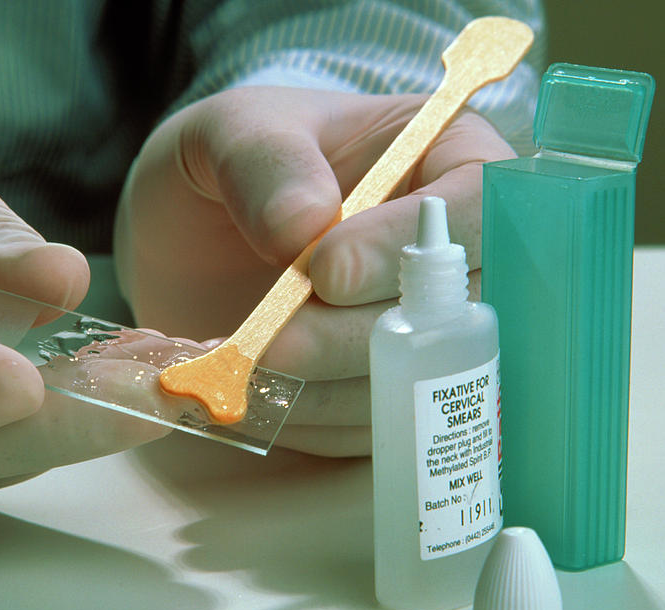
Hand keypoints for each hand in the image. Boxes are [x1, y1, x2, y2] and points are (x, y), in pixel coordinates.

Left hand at [115, 86, 513, 455]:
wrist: (190, 235)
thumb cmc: (228, 161)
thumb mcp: (233, 130)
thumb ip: (266, 162)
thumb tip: (306, 223)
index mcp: (443, 158)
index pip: (474, 204)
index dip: (407, 247)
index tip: (324, 271)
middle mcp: (454, 250)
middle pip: (459, 309)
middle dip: (362, 334)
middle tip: (277, 343)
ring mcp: (428, 326)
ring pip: (419, 380)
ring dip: (333, 389)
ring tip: (252, 370)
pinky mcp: (391, 384)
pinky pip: (378, 423)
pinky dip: (318, 422)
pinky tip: (261, 399)